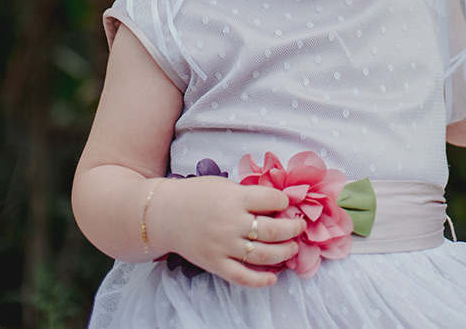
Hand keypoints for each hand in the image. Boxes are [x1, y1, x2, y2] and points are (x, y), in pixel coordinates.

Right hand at [148, 176, 303, 287]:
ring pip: (263, 254)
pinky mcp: (215, 264)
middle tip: (300, 227)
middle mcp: (232, 223)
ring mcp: (223, 246)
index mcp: (235, 198)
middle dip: (292, 229)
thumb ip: (248, 194)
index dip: (285, 201)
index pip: (272, 200)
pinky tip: (273, 278)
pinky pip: (242, 277)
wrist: (165, 214)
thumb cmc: (197, 195)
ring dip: (283, 252)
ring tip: (292, 248)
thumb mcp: (225, 185)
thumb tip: (276, 202)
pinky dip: (260, 280)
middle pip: (272, 229)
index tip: (287, 203)